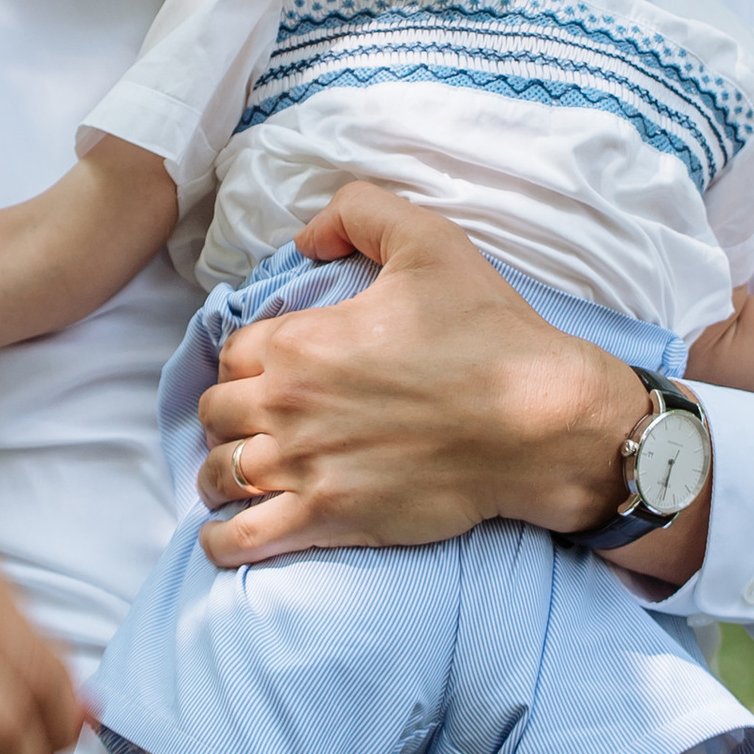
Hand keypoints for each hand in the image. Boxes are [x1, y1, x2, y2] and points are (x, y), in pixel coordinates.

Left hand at [191, 180, 646, 569]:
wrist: (537, 422)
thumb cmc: (487, 331)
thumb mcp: (429, 241)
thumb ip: (359, 212)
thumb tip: (304, 236)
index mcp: (299, 341)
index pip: (232, 352)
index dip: (247, 360)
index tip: (268, 372)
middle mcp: (288, 404)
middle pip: (216, 413)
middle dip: (230, 415)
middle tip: (255, 422)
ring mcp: (304, 467)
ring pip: (219, 474)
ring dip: (220, 473)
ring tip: (237, 477)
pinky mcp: (329, 519)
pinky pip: (242, 539)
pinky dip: (221, 540)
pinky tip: (223, 537)